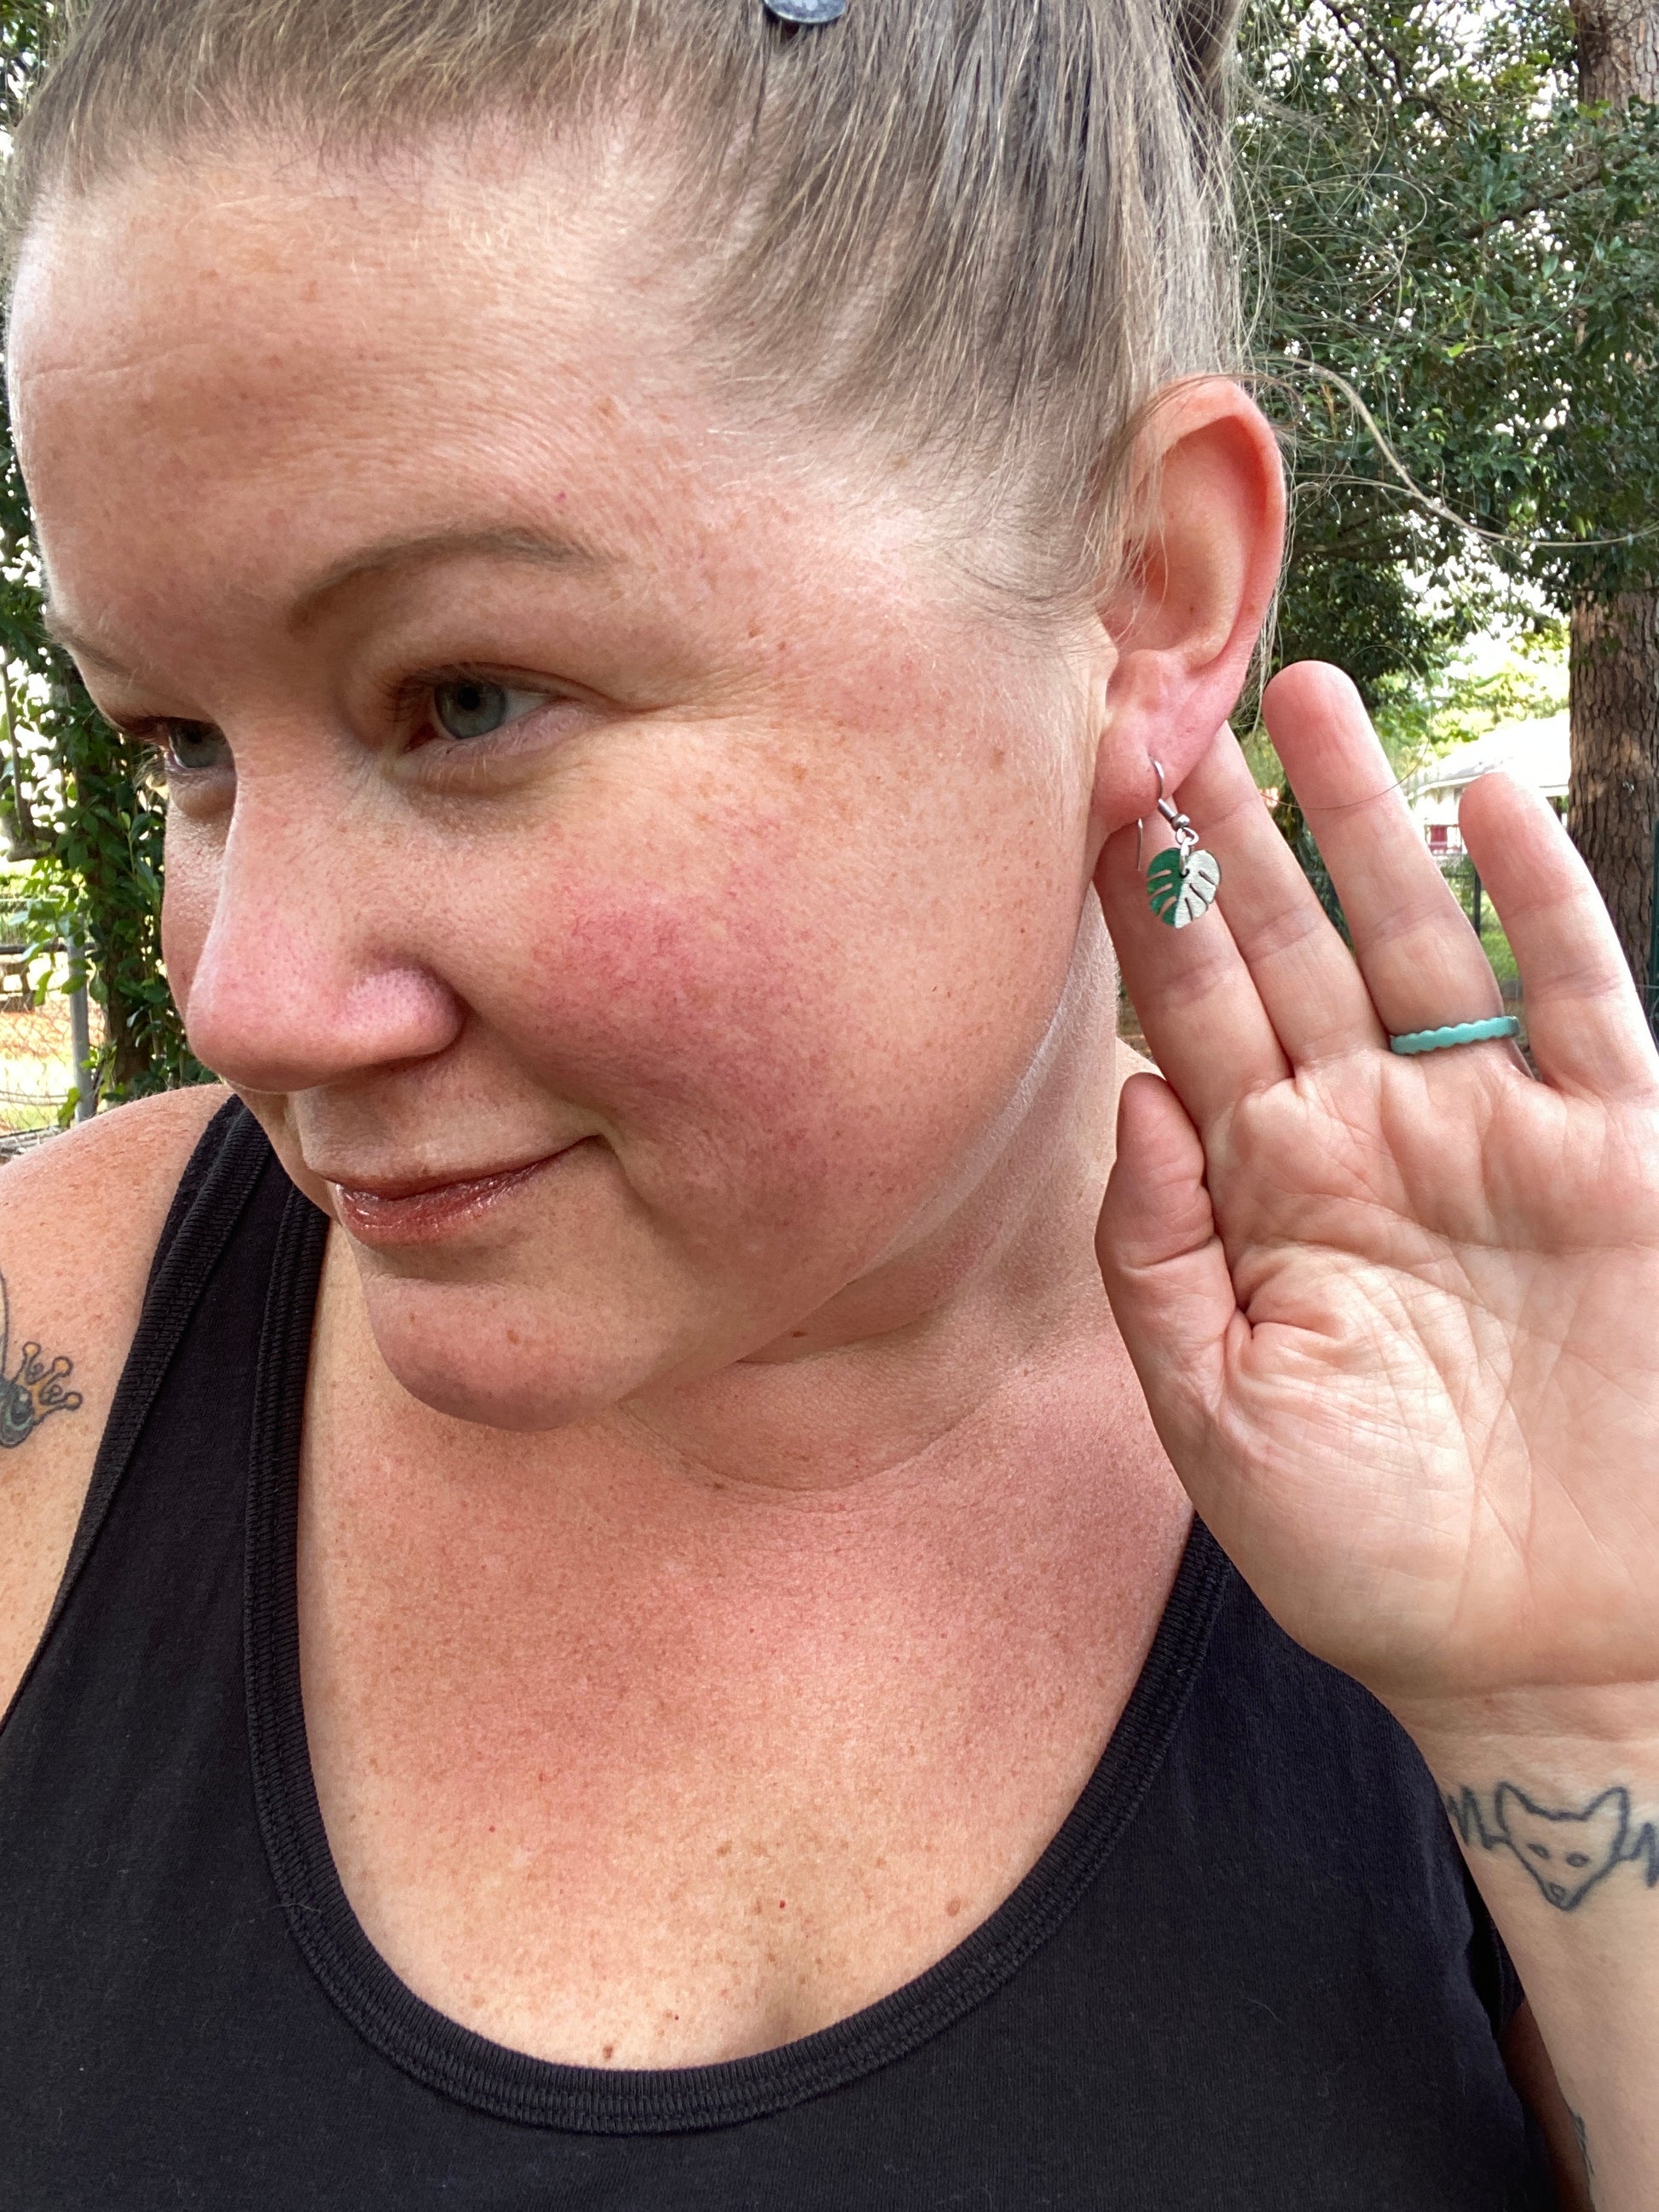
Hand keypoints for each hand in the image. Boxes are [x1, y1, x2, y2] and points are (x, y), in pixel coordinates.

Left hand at [1095, 662, 1658, 1717]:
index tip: (1084, 803)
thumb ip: (1159, 1253)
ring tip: (1308, 700)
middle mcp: (1371, 1136)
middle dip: (1235, 837)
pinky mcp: (1616, 1150)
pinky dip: (1538, 897)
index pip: (1191, 1017)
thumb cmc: (1368, 1553)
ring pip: (1419, 938)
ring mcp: (1494, 1132)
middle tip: (1171, 713)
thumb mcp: (1217, 1414)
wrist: (1547, 1650)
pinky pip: (1578, 993)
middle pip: (1290, 949)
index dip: (1145, 915)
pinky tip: (1487, 796)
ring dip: (1366, 822)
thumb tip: (1125, 1093)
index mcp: (1267, 1191)